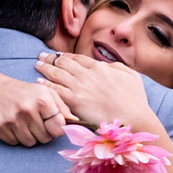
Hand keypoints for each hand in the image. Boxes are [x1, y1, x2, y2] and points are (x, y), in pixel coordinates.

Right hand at [0, 73, 70, 146]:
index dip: (56, 128)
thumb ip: (62, 107)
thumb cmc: (25, 93)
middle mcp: (27, 109)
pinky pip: (15, 142)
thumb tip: (75, 121)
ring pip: (30, 142)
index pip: (58, 128)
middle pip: (45, 138)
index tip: (51, 124)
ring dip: (29, 136)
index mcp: (42, 100)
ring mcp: (12, 119)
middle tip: (35, 122)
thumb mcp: (46, 93)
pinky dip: (15, 137)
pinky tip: (13, 125)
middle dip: (43, 133)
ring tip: (24, 123)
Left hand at [34, 52, 157, 131]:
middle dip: (51, 58)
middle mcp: (87, 74)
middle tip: (42, 56)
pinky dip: (47, 84)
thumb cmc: (135, 100)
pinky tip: (39, 82)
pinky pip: (56, 90)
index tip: (58, 55)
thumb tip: (106, 65)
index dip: (66, 55)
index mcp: (100, 67)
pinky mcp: (74, 101)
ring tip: (37, 65)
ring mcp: (80, 87)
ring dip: (45, 68)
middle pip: (64, 62)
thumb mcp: (132, 76)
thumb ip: (117, 67)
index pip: (78, 58)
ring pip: (57, 73)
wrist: (133, 117)